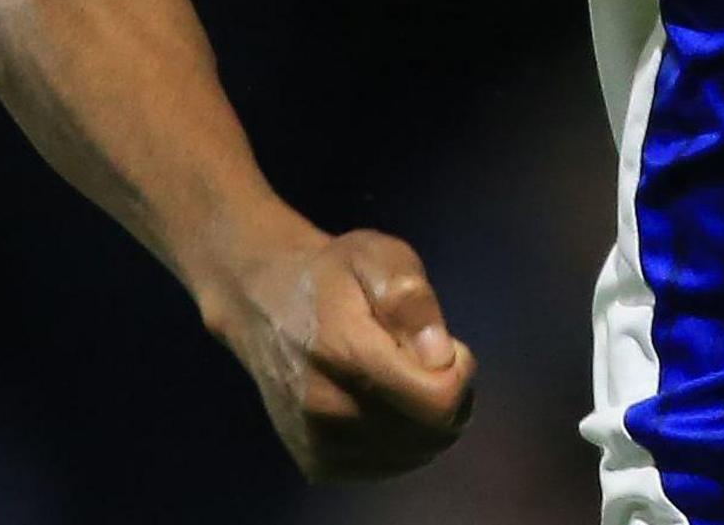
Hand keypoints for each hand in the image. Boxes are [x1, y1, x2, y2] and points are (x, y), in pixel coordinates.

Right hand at [200, 222, 477, 480]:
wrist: (264, 305)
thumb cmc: (332, 275)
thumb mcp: (379, 256)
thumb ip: (410, 299)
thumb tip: (439, 356)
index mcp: (342, 353)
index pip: (437, 401)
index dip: (459, 373)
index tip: (448, 345)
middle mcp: (325, 409)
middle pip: (431, 433)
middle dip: (448, 396)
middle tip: (428, 360)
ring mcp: (318, 443)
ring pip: (415, 454)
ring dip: (428, 421)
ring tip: (406, 379)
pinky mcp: (317, 463)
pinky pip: (390, 466)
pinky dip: (403, 441)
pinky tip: (387, 404)